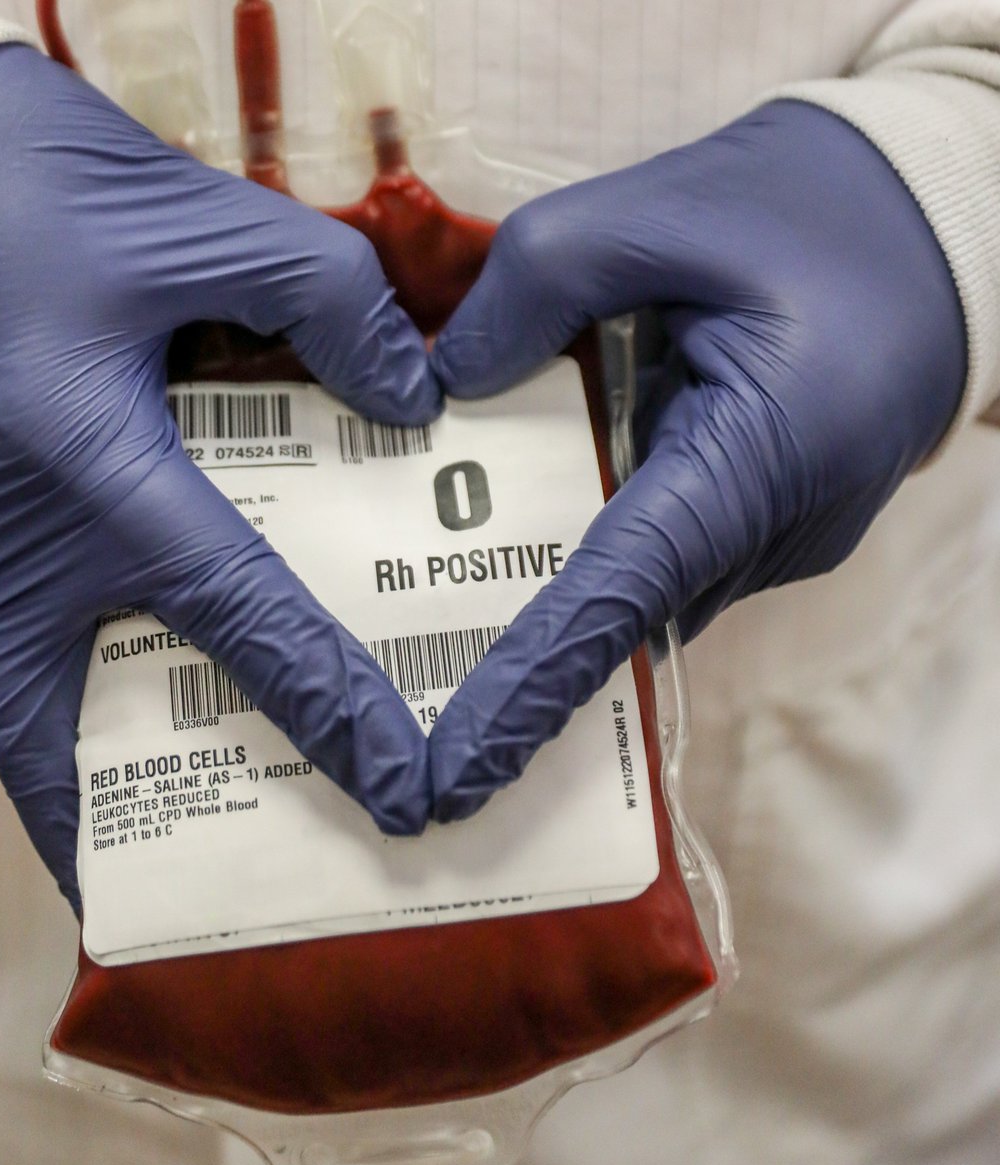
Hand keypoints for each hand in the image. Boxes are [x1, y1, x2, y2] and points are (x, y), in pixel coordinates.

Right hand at [0, 45, 440, 909]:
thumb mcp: (182, 216)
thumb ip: (323, 298)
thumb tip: (408, 396)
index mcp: (91, 473)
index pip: (245, 625)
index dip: (333, 715)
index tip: (402, 796)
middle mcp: (11, 548)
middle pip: (90, 744)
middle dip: (181, 825)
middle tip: (269, 870)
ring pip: (22, 724)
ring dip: (98, 793)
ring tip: (181, 835)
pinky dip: (50, 712)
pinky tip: (110, 703)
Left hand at [429, 100, 964, 818]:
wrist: (939, 218)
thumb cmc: (813, 205)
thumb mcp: (656, 209)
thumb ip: (535, 287)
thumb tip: (445, 387)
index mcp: (767, 450)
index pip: (624, 594)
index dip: (535, 684)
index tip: (461, 768)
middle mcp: (784, 524)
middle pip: (626, 609)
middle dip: (523, 658)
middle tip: (416, 702)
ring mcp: (789, 534)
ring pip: (649, 590)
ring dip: (561, 596)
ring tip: (447, 604)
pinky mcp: (778, 521)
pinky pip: (676, 559)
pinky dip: (606, 550)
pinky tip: (537, 518)